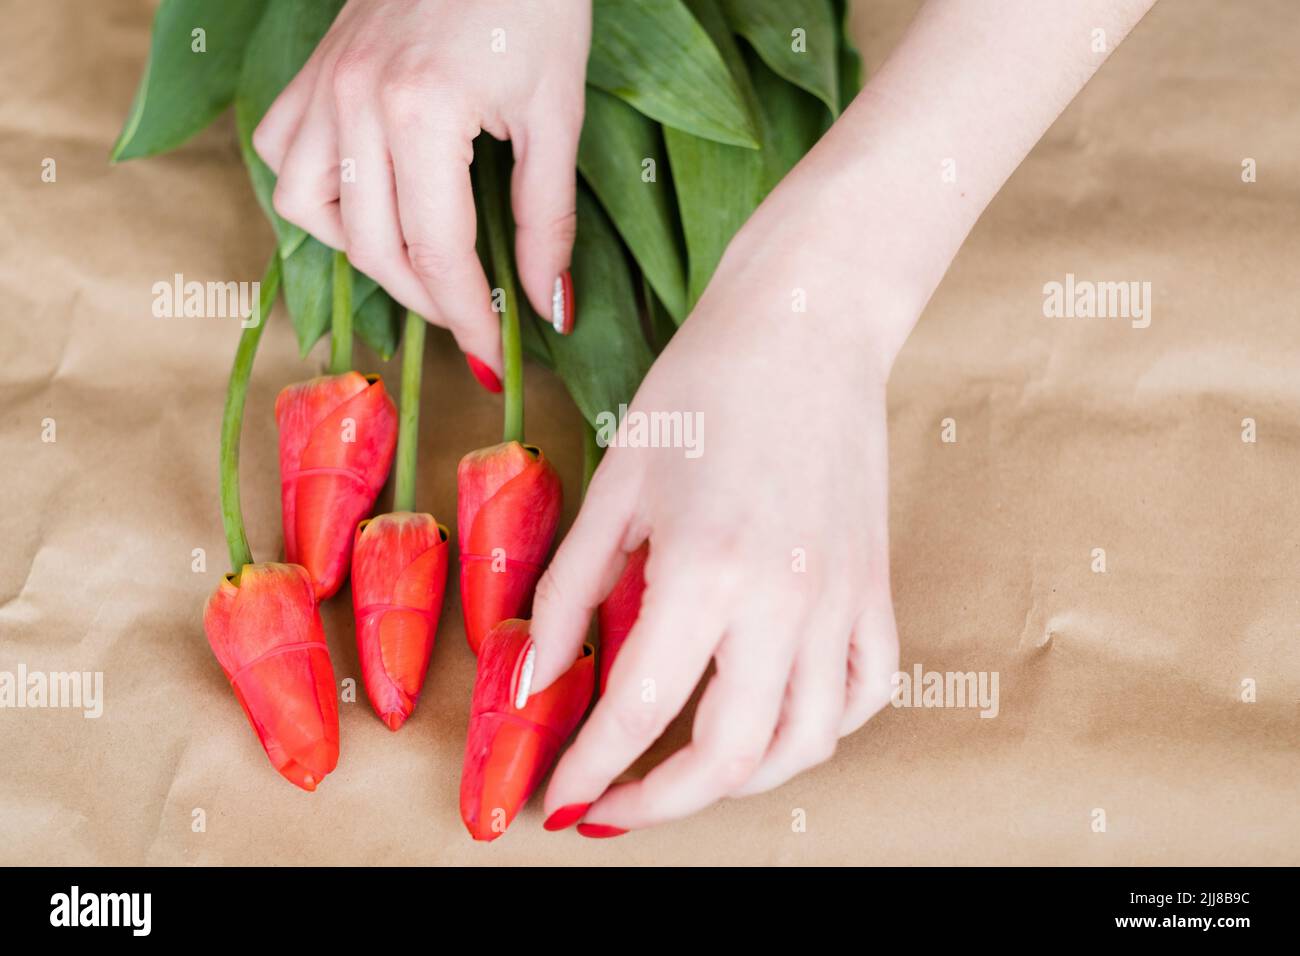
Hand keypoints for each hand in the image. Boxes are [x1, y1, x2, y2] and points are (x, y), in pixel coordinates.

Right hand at [252, 0, 590, 377]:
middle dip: (424, 297)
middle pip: (371, 246)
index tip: (489, 352)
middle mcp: (354, 101)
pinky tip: (365, 197)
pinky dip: (316, 192)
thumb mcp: (556, 113)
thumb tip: (549, 305)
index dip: (465, 316)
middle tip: (468, 313)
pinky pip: (285, 154)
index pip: (436, 252)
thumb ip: (546, 217)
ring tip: (416, 258)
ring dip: (362, 250)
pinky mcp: (315, 70)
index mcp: (422, 112)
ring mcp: (325, 83)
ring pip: (308, 208)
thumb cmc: (536, 1)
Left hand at [526, 191, 908, 832]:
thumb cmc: (704, 387)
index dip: (590, 770)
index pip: (637, 711)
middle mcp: (783, 603)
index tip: (561, 798)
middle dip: (659, 803)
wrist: (808, 327)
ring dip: (740, 781)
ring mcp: (842, 601)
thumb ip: (569, 591)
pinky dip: (820, 730)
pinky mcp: (876, 588)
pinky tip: (776, 723)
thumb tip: (534, 679)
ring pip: (804, 743)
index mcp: (704, 572)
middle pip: (726, 757)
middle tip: (613, 807)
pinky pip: (863, 693)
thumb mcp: (616, 485)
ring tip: (687, 774)